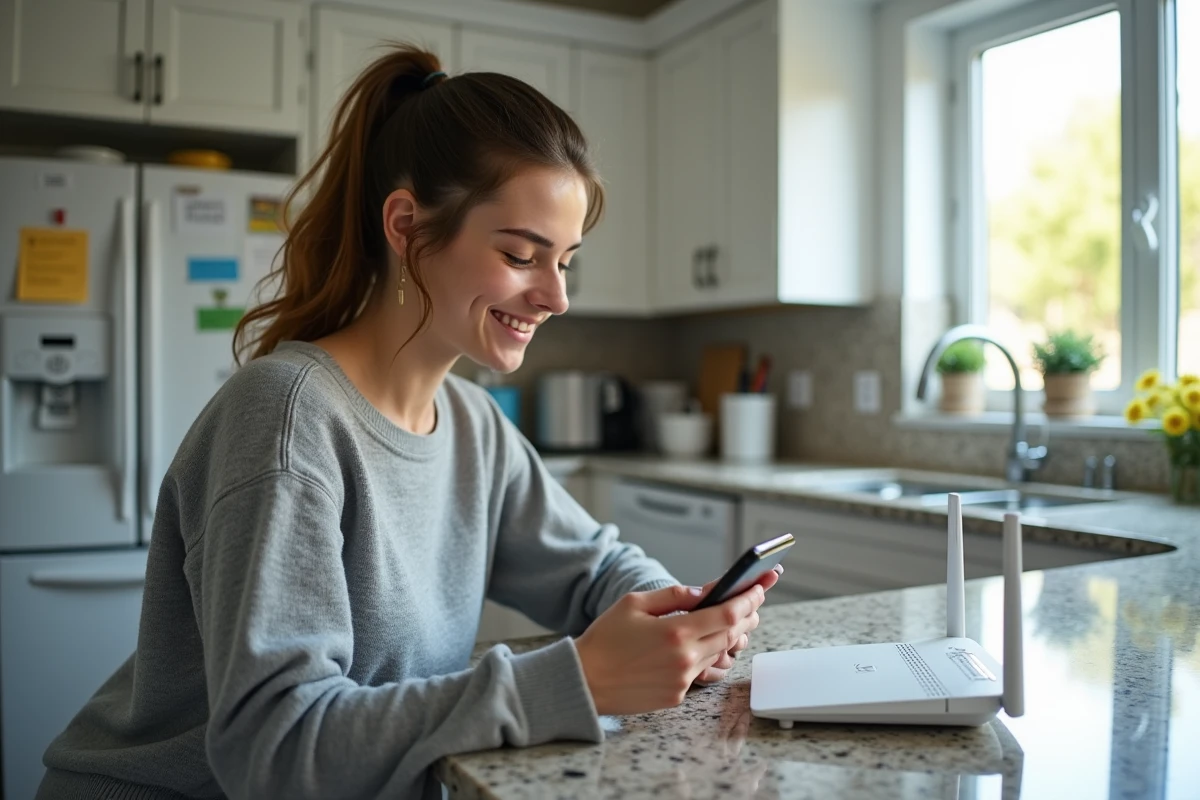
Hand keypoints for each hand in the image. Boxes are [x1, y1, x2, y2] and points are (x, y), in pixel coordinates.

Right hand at [574, 581, 765, 714]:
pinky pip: (702, 671)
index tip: (759, 587)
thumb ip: (674, 595)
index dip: (749, 599)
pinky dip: (706, 655)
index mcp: (676, 631)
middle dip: (747, 615)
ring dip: (730, 636)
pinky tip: (703, 644)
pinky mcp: (677, 695)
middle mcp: (685, 658)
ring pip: (720, 654)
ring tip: (733, 620)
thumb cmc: (605, 639)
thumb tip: (704, 592)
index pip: (729, 613)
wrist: (585, 680)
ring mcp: (683, 680)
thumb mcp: (634, 603)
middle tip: (753, 601)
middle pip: (731, 634)